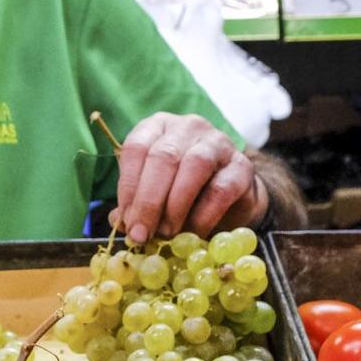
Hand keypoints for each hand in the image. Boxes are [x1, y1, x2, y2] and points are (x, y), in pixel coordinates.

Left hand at [112, 112, 265, 244]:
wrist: (230, 194)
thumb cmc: (182, 189)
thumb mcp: (154, 191)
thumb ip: (135, 203)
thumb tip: (119, 222)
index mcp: (158, 126)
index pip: (136, 148)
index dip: (128, 186)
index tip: (126, 220)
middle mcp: (188, 126)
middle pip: (164, 156)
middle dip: (149, 201)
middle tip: (142, 233)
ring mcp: (218, 142)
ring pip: (194, 166)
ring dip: (175, 205)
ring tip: (166, 234)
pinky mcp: (242, 166)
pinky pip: (221, 189)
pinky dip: (203, 215)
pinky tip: (193, 233)